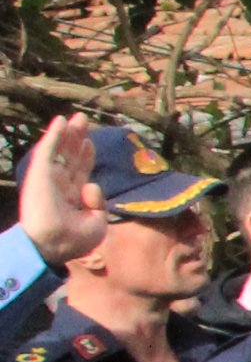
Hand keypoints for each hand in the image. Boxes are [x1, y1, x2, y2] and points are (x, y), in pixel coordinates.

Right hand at [15, 113, 103, 267]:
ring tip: (78, 117)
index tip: (90, 142)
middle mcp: (59, 186)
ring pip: (61, 150)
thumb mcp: (97, 223)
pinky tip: (60, 120)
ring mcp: (49, 178)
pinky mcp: (41, 173)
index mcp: (71, 198)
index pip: (79, 172)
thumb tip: (92, 184)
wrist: (52, 244)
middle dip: (77, 139)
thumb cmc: (73, 240)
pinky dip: (54, 134)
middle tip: (83, 120)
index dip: (85, 156)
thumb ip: (99, 204)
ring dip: (68, 132)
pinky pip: (48, 150)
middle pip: (71, 157)